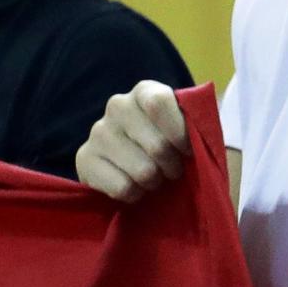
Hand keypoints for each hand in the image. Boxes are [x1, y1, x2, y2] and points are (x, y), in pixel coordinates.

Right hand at [73, 81, 190, 203]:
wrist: (138, 168)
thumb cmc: (173, 147)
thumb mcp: (192, 130)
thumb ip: (200, 126)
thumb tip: (203, 132)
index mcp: (145, 92)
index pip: (159, 103)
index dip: (180, 133)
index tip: (189, 151)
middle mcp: (117, 106)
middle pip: (157, 145)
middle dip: (172, 166)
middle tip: (171, 169)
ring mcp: (97, 132)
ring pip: (142, 171)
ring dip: (154, 182)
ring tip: (152, 178)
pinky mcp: (84, 159)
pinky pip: (122, 187)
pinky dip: (135, 194)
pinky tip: (133, 186)